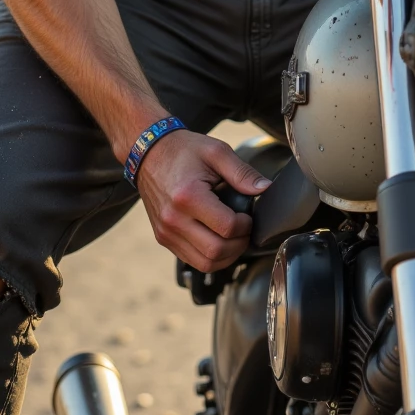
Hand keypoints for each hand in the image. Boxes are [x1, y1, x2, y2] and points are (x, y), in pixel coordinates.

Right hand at [135, 130, 271, 272]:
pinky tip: (219, 241)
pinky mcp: (163, 238)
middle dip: (239, 244)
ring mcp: (166, 231)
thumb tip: (265, 188)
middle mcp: (174, 218)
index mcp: (188, 196)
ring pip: (205, 263)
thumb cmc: (183, 150)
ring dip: (227, 256)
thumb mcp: (216, 151)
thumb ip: (242, 172)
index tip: (248, 215)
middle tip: (245, 229)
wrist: (148, 153)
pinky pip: (192, 261)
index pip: (227, 227)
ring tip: (234, 237)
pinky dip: (211, 257)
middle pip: (216, 251)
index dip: (246, 225)